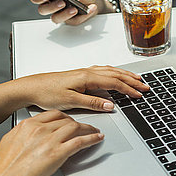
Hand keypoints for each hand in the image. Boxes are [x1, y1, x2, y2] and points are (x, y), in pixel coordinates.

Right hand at [0, 110, 103, 175]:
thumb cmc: (5, 167)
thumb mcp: (11, 141)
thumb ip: (24, 133)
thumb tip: (31, 133)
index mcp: (28, 125)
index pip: (54, 115)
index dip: (66, 117)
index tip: (71, 120)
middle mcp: (40, 130)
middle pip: (67, 120)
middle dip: (78, 123)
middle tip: (85, 127)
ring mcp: (50, 141)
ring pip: (75, 128)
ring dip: (89, 129)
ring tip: (95, 132)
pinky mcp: (58, 153)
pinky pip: (80, 141)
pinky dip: (92, 138)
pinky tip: (97, 139)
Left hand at [16, 66, 149, 111]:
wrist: (30, 87)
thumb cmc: (46, 93)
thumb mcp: (70, 101)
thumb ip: (92, 103)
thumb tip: (110, 105)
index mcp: (87, 77)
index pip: (114, 83)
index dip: (129, 89)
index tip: (139, 95)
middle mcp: (87, 72)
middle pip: (116, 74)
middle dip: (132, 80)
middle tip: (145, 86)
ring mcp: (84, 72)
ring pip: (111, 71)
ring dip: (125, 75)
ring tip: (136, 79)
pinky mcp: (80, 75)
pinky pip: (103, 71)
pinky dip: (114, 73)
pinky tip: (116, 75)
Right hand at [29, 0, 109, 24]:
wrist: (95, 0)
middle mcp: (52, 5)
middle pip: (43, 10)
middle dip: (51, 7)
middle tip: (62, 3)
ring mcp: (61, 14)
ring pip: (56, 19)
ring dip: (65, 14)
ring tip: (75, 8)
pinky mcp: (71, 21)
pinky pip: (74, 22)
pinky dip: (84, 15)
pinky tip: (91, 8)